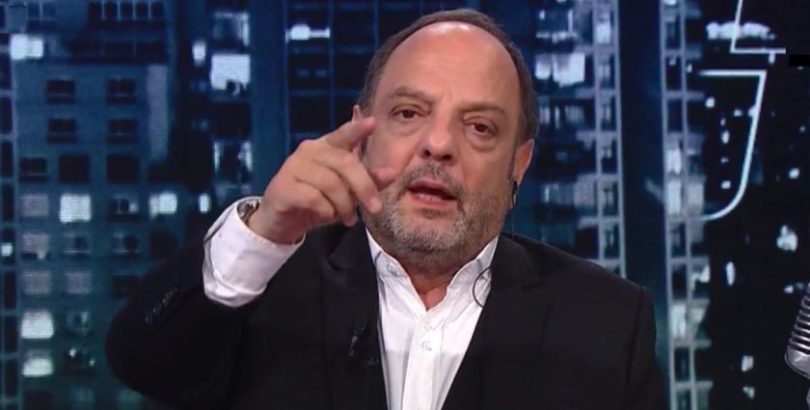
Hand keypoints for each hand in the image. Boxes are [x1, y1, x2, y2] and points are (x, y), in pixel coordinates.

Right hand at [248, 117, 395, 243]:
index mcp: (326, 147)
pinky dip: (326, 211)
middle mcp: (308, 151)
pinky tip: (325, 215)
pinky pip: (314, 198)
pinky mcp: (283, 187)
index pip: (343, 134)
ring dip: (345, 205)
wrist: (282, 221)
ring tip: (348, 218)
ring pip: (331, 183)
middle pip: (345, 163)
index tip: (372, 122)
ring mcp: (293, 167)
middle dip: (364, 187)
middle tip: (375, 208)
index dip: (357, 129)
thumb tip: (391, 172)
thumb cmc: (318, 201)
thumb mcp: (347, 192)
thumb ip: (368, 181)